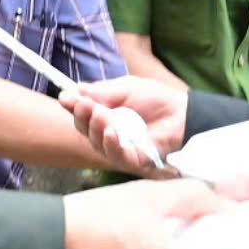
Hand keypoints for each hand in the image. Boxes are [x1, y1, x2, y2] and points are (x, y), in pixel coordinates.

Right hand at [67, 76, 189, 150]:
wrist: (182, 111)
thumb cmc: (155, 99)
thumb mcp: (124, 89)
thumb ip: (99, 92)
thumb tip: (69, 92)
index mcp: (103, 115)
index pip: (81, 114)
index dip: (73, 107)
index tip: (67, 97)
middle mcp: (107, 133)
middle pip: (84, 130)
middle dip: (82, 117)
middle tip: (84, 105)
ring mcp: (120, 148)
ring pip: (98, 144)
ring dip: (96, 129)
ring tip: (101, 115)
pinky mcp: (134, 160)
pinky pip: (117, 156)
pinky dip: (112, 145)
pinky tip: (112, 133)